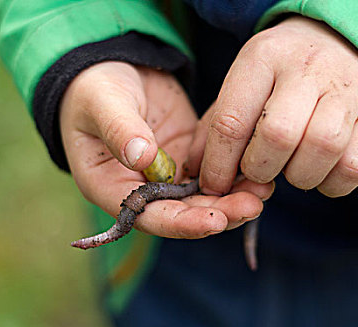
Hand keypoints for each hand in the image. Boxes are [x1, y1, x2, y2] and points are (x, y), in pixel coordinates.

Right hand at [60, 62, 272, 237]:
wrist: (114, 73)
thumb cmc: (95, 89)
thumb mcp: (101, 104)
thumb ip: (119, 129)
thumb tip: (142, 157)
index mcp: (110, 187)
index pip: (148, 216)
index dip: (182, 223)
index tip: (215, 220)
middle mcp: (140, 190)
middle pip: (182, 214)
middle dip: (218, 213)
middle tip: (252, 205)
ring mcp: (166, 176)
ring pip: (201, 198)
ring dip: (232, 199)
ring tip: (263, 191)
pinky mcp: (187, 158)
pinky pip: (213, 174)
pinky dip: (235, 176)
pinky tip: (259, 172)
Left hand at [187, 16, 357, 196]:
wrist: (343, 47)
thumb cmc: (280, 79)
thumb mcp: (242, 88)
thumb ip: (215, 130)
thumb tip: (196, 175)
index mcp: (263, 58)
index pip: (231, 121)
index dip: (217, 165)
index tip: (214, 186)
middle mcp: (307, 70)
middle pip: (277, 136)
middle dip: (259, 169)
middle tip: (259, 171)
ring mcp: (348, 92)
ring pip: (320, 150)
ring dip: (297, 176)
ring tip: (291, 167)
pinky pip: (353, 168)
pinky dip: (330, 183)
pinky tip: (319, 170)